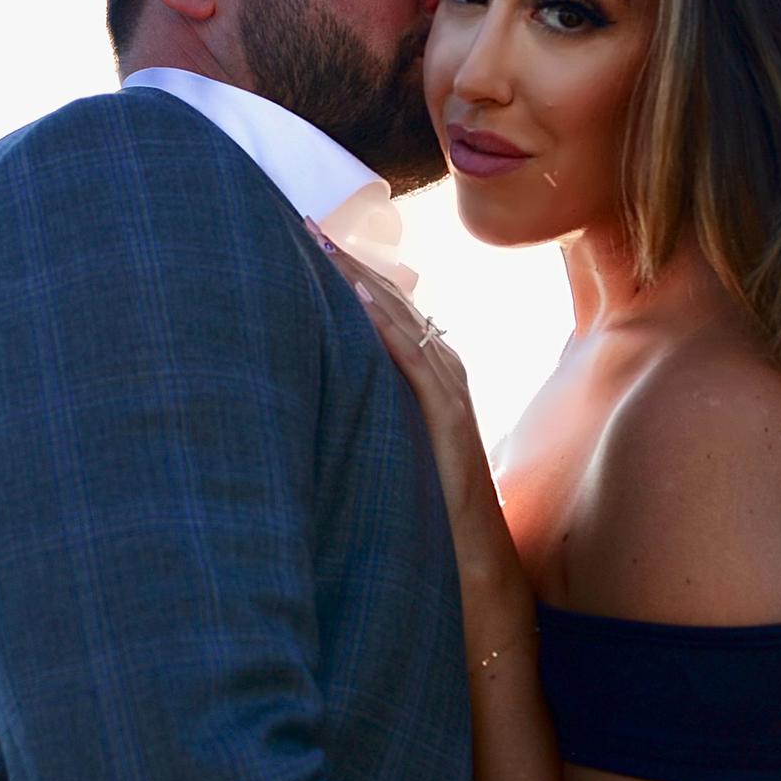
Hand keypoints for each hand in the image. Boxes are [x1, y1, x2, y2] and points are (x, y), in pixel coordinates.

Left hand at [303, 217, 497, 526]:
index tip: (307, 237)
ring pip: (404, 321)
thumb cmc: (429, 501)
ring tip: (323, 247)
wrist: (476, 556)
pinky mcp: (450, 419)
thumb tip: (326, 383)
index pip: (386, 304)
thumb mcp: (394, 437)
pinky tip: (362, 305)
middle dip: (348, 262)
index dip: (348, 270)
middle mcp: (443, 368)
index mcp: (430, 368)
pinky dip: (391, 331)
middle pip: (392, 299)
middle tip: (304, 224)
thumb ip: (374, 404)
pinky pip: (419, 365)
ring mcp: (451, 390)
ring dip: (363, 282)